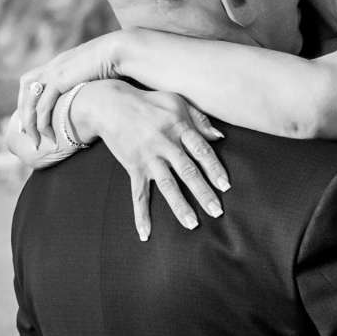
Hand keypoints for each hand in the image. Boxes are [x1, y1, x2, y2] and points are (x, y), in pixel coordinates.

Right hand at [10, 81, 229, 238]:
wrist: (110, 104)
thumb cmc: (148, 102)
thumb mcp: (176, 101)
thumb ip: (199, 119)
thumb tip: (219, 137)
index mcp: (179, 127)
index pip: (201, 150)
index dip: (214, 168)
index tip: (226, 185)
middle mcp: (164, 144)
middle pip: (187, 171)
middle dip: (203, 192)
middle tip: (217, 211)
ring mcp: (148, 158)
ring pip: (166, 185)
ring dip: (179, 206)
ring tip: (192, 224)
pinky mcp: (133, 167)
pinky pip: (137, 195)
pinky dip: (141, 215)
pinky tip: (145, 233)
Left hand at [16, 36, 118, 147]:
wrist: (118, 51)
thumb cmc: (116, 61)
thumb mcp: (97, 70)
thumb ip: (89, 79)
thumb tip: (95, 91)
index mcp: (61, 62)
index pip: (35, 77)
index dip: (29, 96)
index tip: (32, 115)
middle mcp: (54, 65)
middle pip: (26, 85)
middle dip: (23, 109)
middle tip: (25, 130)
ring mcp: (54, 72)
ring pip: (31, 99)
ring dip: (30, 122)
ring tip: (35, 140)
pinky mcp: (59, 81)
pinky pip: (43, 105)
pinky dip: (42, 122)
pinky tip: (48, 135)